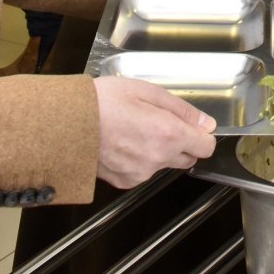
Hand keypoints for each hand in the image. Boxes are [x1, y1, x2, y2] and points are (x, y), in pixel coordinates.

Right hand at [93, 76, 217, 187]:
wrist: (66, 124)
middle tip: (158, 123)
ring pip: (163, 164)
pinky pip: (143, 172)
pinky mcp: (125, 181)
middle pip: (187, 158)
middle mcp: (158, 158)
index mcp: (168, 134)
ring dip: (158, 151)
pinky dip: (139, 160)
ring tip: (133, 130)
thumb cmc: (103, 102)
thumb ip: (182, 110)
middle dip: (181, 142)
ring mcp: (141, 173)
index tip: (193, 127)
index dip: (202, 135)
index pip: (206, 147)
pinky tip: (122, 143)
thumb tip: (206, 123)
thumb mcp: (148, 92)